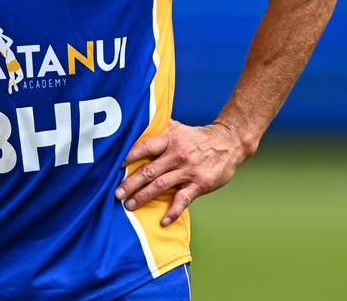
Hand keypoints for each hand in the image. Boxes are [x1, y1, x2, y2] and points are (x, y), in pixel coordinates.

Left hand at [114, 120, 248, 225]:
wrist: (229, 142)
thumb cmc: (199, 137)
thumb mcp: (179, 128)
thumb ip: (160, 129)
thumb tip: (138, 126)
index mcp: (171, 139)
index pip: (146, 147)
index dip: (130, 156)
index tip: (116, 166)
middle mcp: (177, 155)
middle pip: (149, 170)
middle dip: (131, 183)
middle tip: (116, 193)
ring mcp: (188, 171)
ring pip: (161, 185)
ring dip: (143, 197)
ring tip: (129, 205)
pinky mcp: (199, 184)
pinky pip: (183, 200)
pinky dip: (173, 212)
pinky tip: (163, 221)